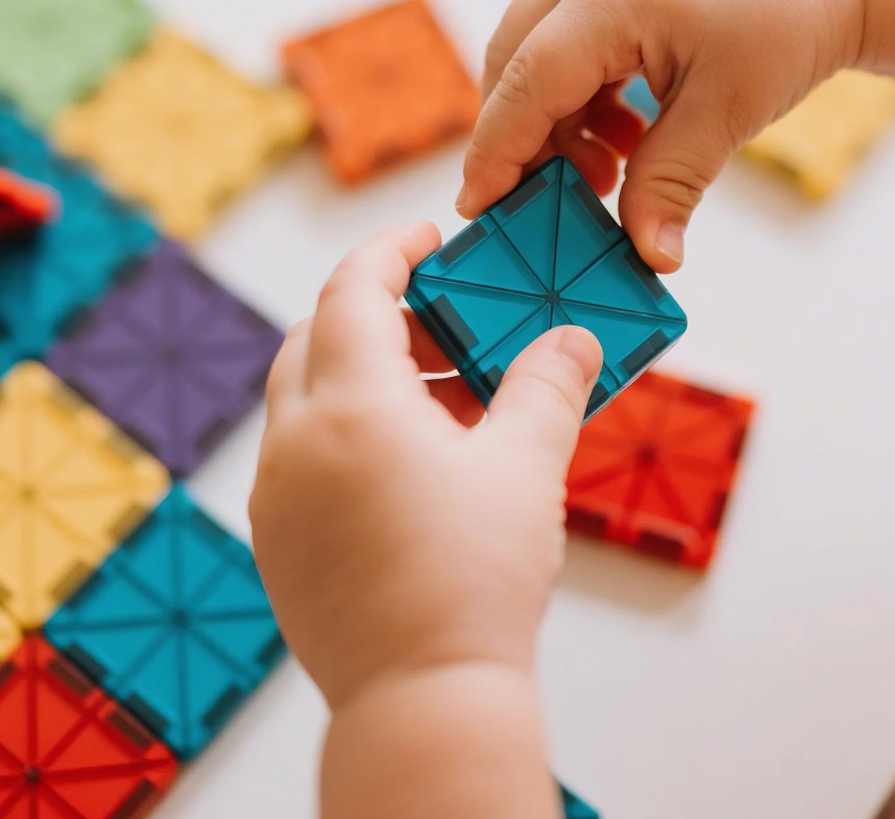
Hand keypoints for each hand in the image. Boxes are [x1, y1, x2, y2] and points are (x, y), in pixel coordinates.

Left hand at [249, 222, 602, 711]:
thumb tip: (574, 341)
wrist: (424, 699)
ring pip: (308, 397)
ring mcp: (278, 494)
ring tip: (445, 400)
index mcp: (351, 406)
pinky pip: (305, 452)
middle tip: (445, 324)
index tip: (430, 236)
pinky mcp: (279, 540)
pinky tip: (414, 462)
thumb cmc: (477, 580)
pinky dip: (349, 429)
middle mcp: (296, 441)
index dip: (392, 250)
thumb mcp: (527, 467)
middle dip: (380, 314)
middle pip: (317, 337)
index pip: (353, 290)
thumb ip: (549, 387)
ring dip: (367, 376)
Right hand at [460, 0, 862, 271]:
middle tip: (555, 198)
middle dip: (524, 137)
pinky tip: (625, 132)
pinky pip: (567, 35)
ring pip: (536, 49)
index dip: (496, 152)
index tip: (477, 207)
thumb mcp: (725, 113)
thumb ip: (669, 185)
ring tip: (608, 170)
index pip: (525, 83)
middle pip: (514, 62)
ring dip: (556, 117)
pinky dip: (581, 91)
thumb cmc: (792, 26)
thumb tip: (647, 256)